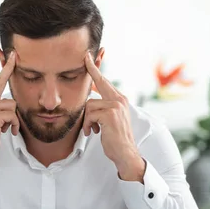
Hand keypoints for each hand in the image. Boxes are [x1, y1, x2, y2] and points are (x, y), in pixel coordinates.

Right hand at [0, 51, 18, 189]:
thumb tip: (11, 104)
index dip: (4, 68)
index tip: (11, 55)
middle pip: (1, 81)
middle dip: (8, 68)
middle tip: (14, 55)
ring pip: (12, 105)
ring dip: (13, 119)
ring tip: (5, 128)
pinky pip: (13, 115)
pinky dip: (13, 126)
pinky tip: (7, 132)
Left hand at [83, 53, 145, 181]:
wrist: (125, 153)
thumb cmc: (114, 138)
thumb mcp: (108, 120)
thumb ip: (101, 108)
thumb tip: (89, 99)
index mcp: (119, 100)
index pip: (105, 81)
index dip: (96, 68)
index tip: (88, 56)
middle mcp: (119, 100)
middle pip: (100, 81)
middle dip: (92, 68)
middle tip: (85, 55)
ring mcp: (116, 105)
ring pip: (89, 104)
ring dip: (87, 120)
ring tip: (92, 130)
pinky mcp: (110, 113)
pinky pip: (90, 114)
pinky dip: (88, 125)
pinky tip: (94, 132)